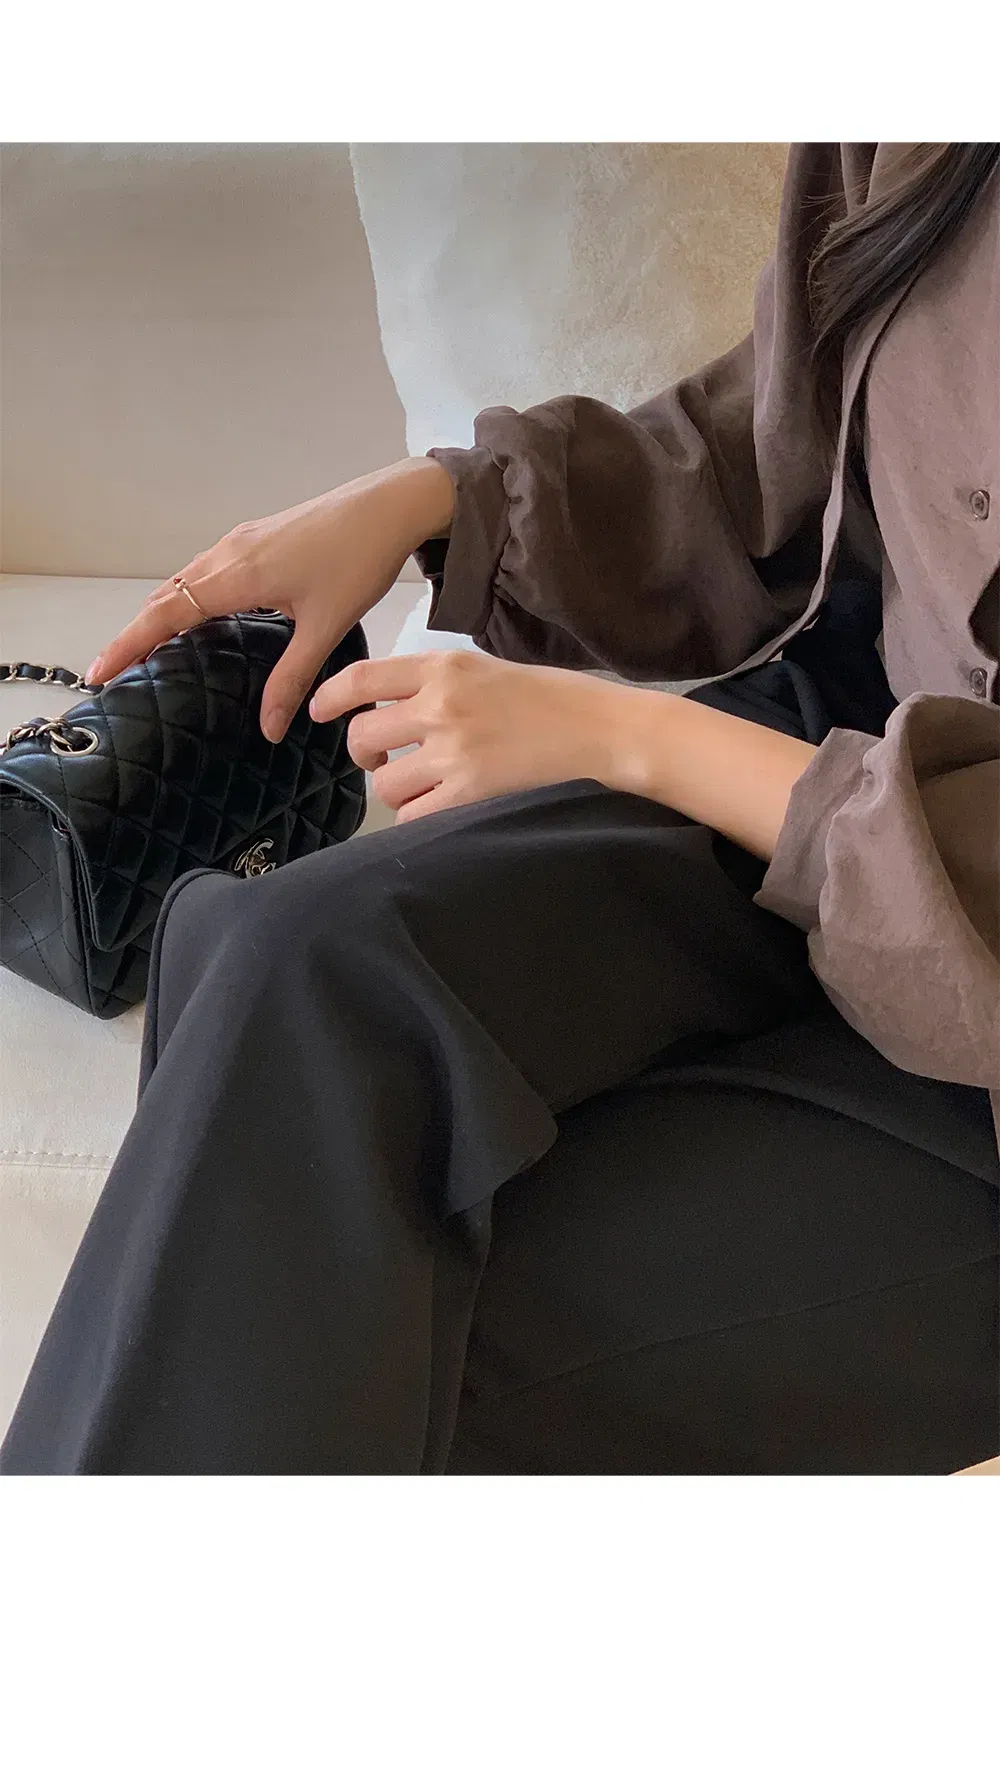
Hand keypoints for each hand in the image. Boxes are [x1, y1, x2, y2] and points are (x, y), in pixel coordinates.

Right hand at [84, 458, 454, 743]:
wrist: (388, 506)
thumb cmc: (359, 561)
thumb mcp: (326, 628)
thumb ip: (293, 678)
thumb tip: (270, 728)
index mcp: (237, 576)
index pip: (165, 614)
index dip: (129, 644)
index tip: (99, 671)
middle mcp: (228, 554)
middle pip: (164, 597)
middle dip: (135, 634)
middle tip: (114, 672)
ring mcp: (240, 542)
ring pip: (183, 581)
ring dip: (160, 614)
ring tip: (146, 650)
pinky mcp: (256, 538)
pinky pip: (205, 570)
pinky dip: (186, 597)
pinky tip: (197, 617)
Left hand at [311, 649, 620, 821]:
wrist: (600, 730)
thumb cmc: (552, 699)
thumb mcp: (487, 670)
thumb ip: (437, 683)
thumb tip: (391, 707)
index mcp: (443, 668)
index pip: (363, 678)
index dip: (330, 698)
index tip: (319, 712)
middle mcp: (440, 706)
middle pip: (363, 736)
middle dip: (364, 754)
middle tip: (381, 761)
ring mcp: (454, 751)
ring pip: (383, 782)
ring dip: (394, 789)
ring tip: (421, 786)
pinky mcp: (470, 792)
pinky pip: (414, 815)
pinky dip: (418, 816)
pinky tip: (438, 808)